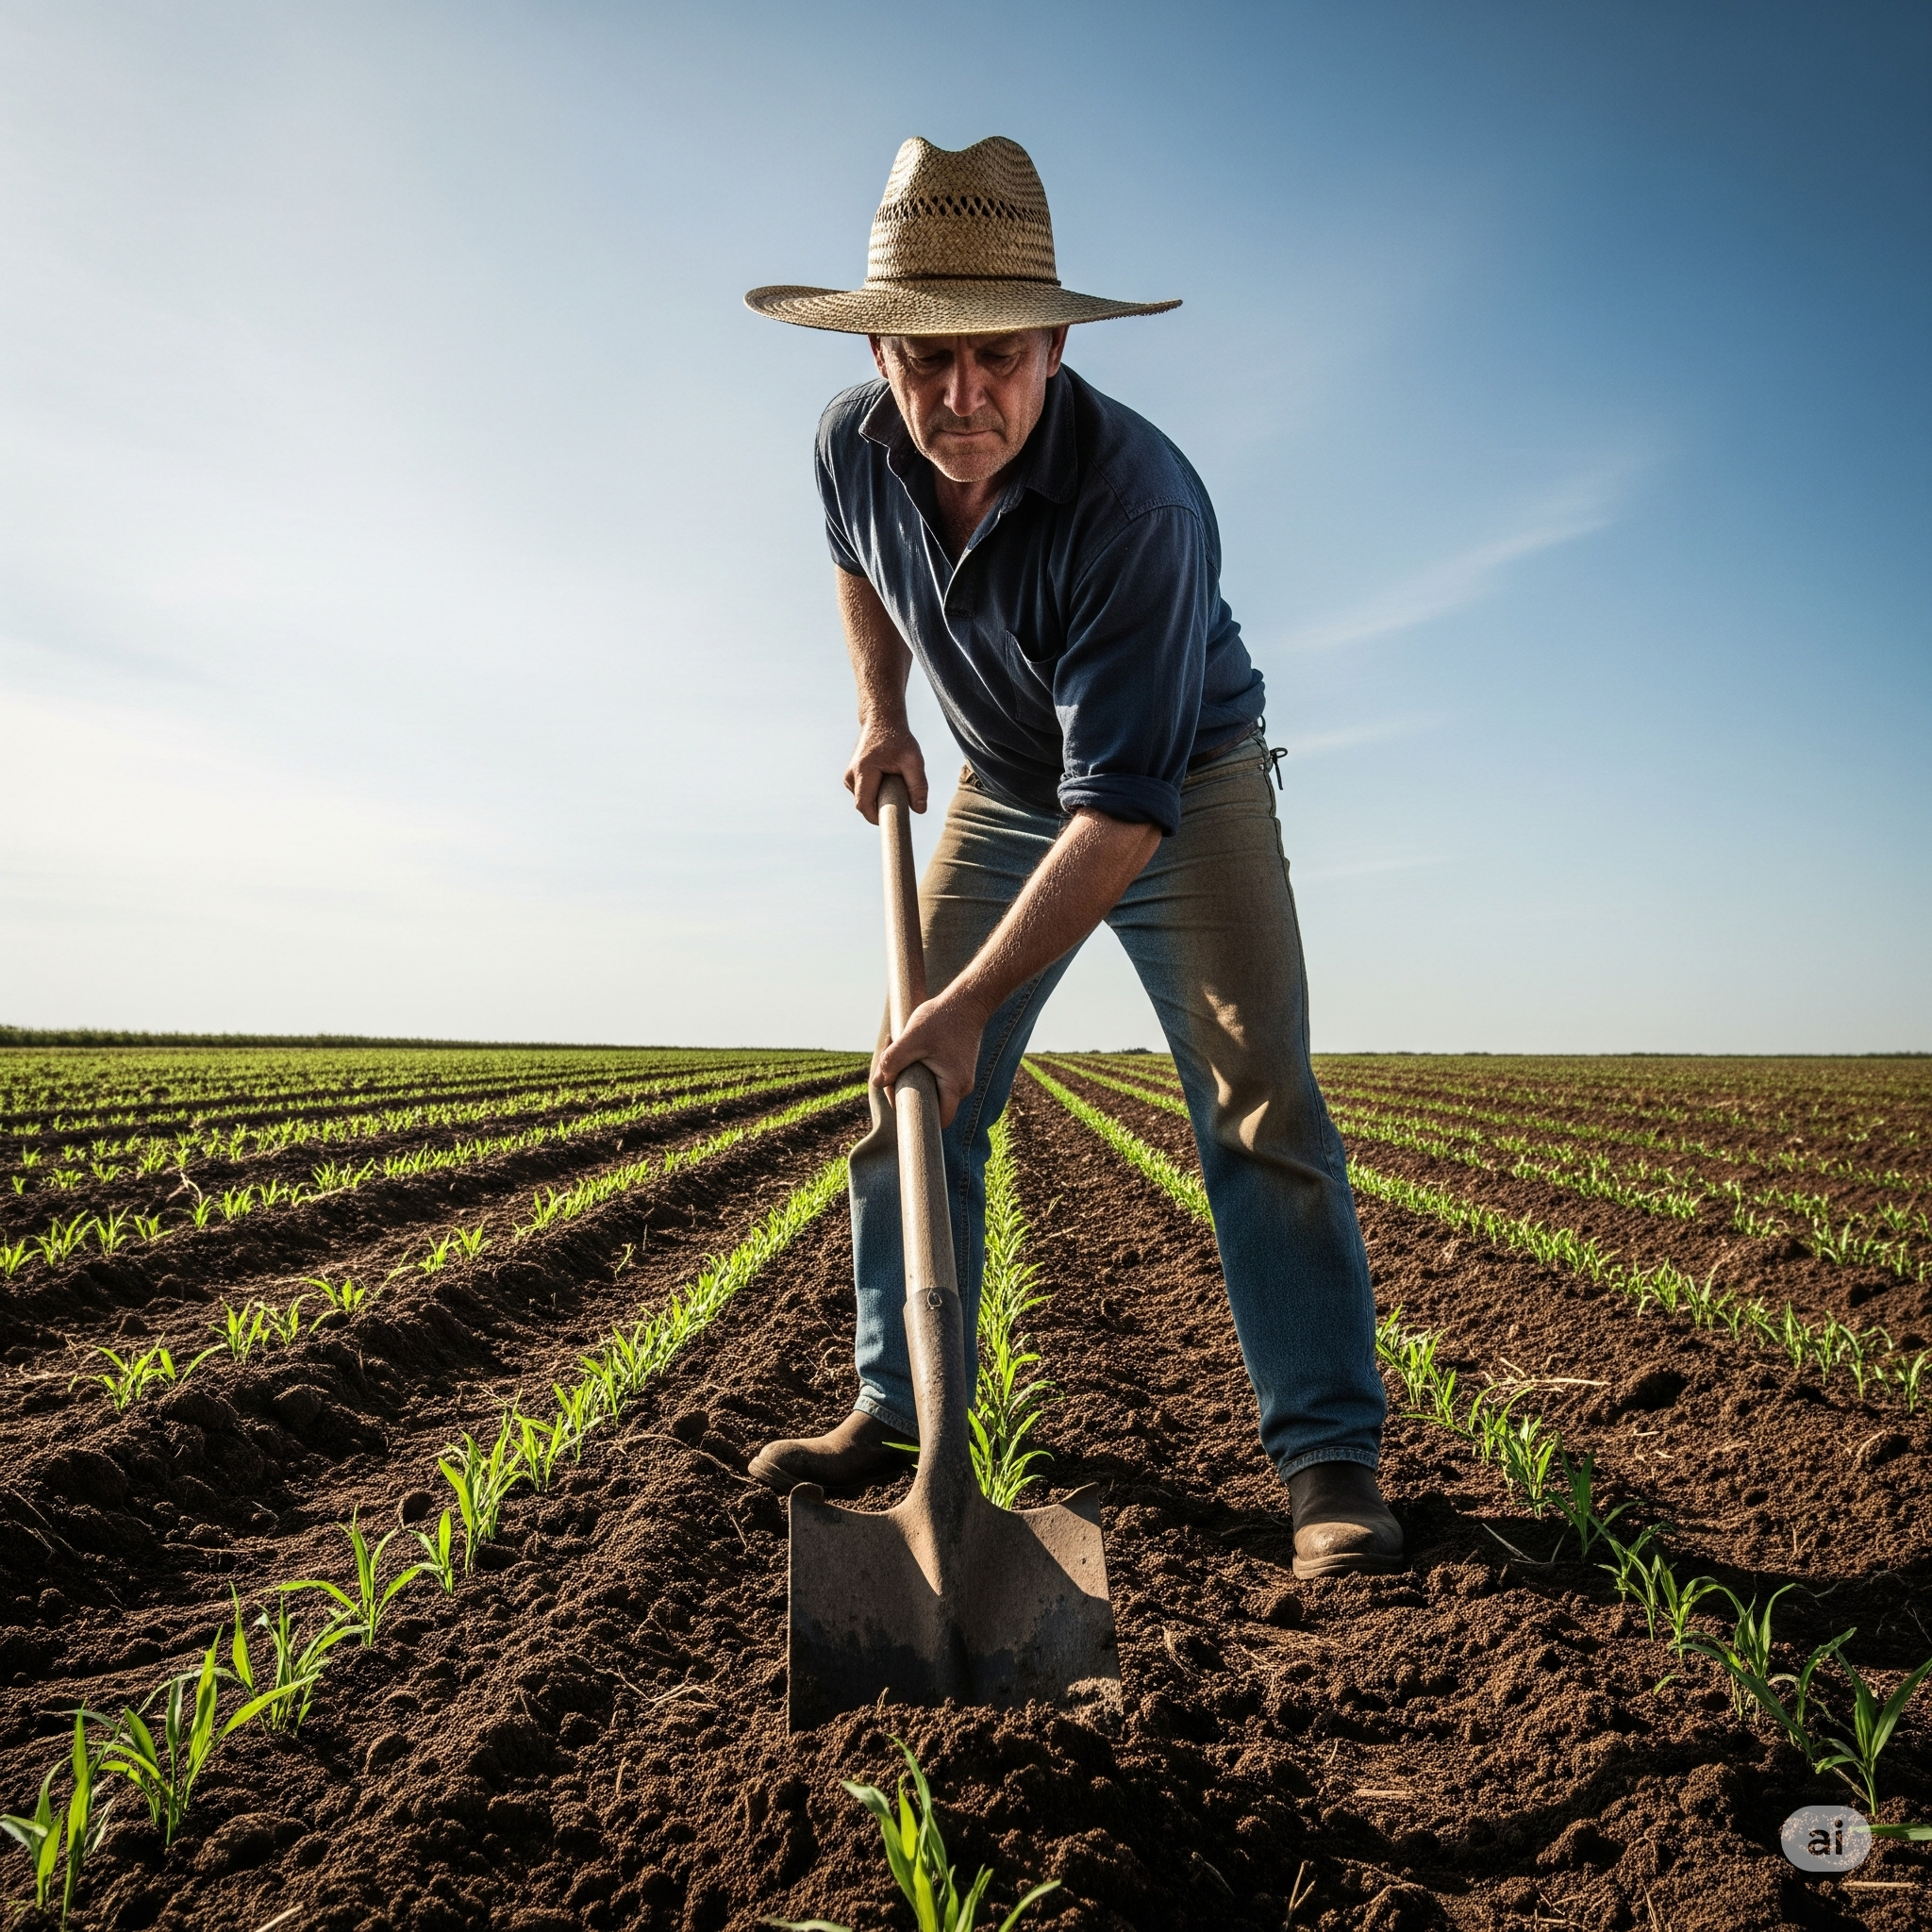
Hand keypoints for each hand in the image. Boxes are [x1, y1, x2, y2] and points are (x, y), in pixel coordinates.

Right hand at [845, 719, 927, 823]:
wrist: (881, 722)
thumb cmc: (898, 740)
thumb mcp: (914, 760)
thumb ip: (918, 785)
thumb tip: (920, 810)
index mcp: (863, 771)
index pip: (864, 805)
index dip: (877, 818)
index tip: (893, 822)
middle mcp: (851, 775)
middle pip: (864, 805)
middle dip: (881, 809)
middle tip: (901, 801)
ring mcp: (849, 777)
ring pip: (864, 801)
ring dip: (879, 800)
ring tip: (894, 784)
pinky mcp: (851, 778)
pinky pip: (864, 795)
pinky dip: (876, 794)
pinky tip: (886, 781)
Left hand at [872, 987, 987, 1127]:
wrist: (968, 1000)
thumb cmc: (942, 1018)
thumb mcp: (912, 1039)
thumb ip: (892, 1062)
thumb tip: (877, 1082)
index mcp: (954, 1086)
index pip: (937, 1120)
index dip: (913, 1114)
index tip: (897, 1094)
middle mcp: (962, 1087)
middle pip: (930, 1104)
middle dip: (906, 1089)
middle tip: (892, 1068)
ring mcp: (961, 1078)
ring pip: (930, 1089)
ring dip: (911, 1075)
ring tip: (901, 1050)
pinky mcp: (958, 1068)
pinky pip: (936, 1078)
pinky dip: (921, 1067)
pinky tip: (913, 1048)